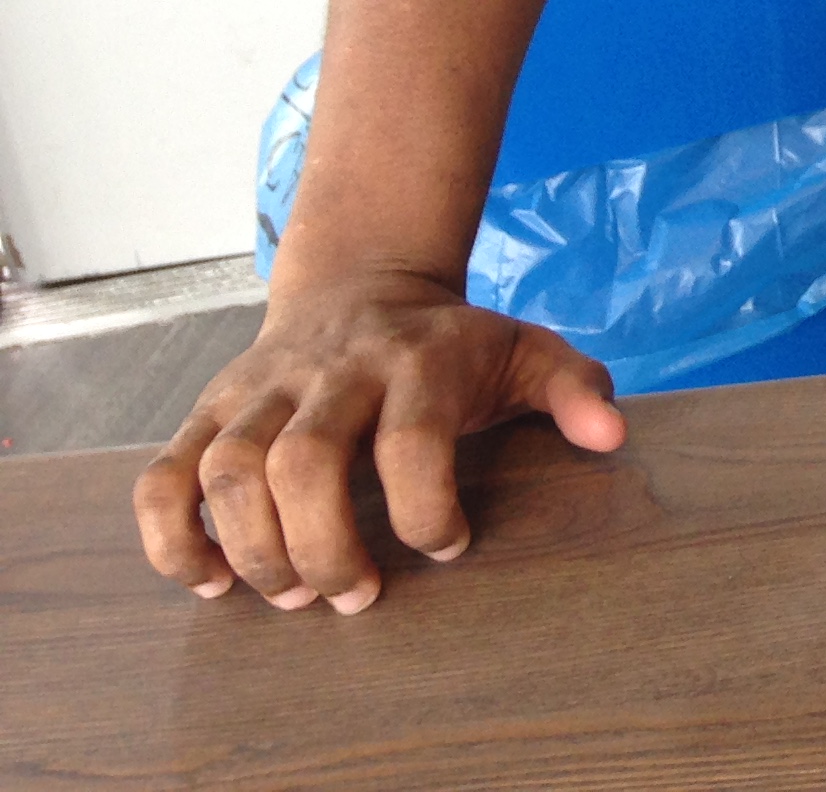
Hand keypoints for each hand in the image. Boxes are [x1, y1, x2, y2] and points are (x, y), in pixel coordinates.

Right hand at [133, 268, 623, 612]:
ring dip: (251, 548)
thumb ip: (575, 387)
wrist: (362, 279)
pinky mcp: (211, 409)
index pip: (411, 439)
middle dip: (326, 546)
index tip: (450, 544)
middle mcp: (332, 372)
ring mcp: (262, 389)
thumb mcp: (526, 348)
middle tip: (357, 595)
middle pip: (303, 462)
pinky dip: (171, 537)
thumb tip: (612, 436)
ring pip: (227, 469)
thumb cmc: (452, 341)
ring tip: (291, 595)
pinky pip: (164, 476)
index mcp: (416, 361)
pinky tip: (210, 580)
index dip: (428, 508)